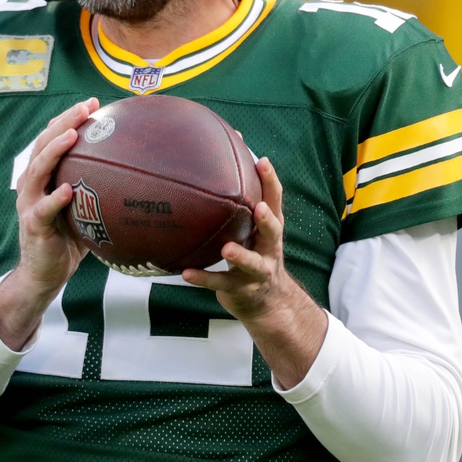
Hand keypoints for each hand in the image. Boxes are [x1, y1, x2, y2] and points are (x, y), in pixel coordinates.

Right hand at [0, 97, 98, 349]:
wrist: (44, 274)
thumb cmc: (67, 239)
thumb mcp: (85, 209)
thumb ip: (98, 189)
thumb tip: (138, 175)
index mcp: (44, 177)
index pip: (52, 139)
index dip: (68, 119)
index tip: (92, 103)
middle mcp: (32, 185)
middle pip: (43, 145)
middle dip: (63, 122)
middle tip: (84, 108)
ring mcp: (30, 204)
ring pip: (37, 170)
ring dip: (54, 150)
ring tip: (72, 135)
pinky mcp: (33, 225)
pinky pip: (44, 209)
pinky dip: (55, 198)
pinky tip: (68, 189)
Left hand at [182, 157, 327, 388]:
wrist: (268, 303)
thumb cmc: (255, 253)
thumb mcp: (254, 230)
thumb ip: (242, 204)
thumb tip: (221, 158)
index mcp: (270, 230)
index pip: (275, 202)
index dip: (271, 182)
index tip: (262, 161)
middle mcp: (269, 249)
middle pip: (274, 232)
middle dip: (267, 220)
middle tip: (258, 208)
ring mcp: (257, 272)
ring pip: (252, 264)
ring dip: (240, 255)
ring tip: (227, 248)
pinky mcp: (240, 289)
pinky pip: (221, 283)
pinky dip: (204, 279)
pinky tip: (186, 273)